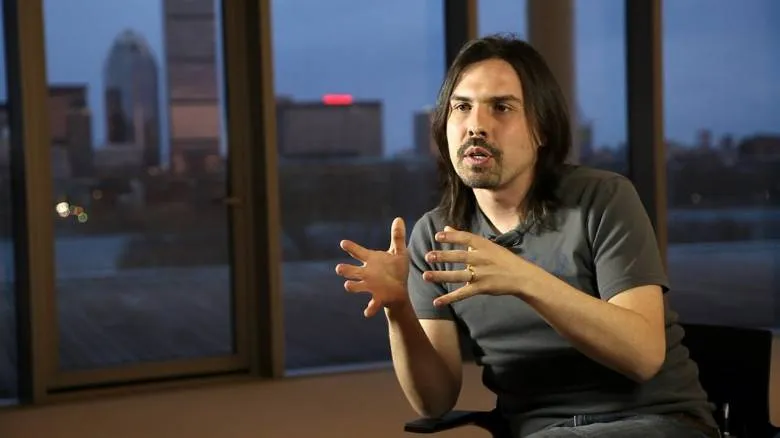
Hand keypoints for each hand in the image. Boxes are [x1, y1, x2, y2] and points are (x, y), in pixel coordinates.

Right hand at [335, 217, 409, 317]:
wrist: (399, 291)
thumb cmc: (396, 270)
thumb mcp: (399, 253)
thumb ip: (397, 237)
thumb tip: (398, 218)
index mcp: (371, 260)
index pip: (359, 252)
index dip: (351, 247)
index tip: (343, 243)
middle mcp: (367, 273)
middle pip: (352, 270)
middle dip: (345, 269)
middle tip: (339, 268)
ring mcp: (370, 286)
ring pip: (357, 286)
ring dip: (352, 286)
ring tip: (347, 285)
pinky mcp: (378, 298)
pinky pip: (372, 305)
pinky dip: (369, 309)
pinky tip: (367, 313)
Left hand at [423, 226, 540, 306]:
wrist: (521, 276)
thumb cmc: (501, 258)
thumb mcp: (486, 245)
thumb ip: (464, 237)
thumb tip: (446, 227)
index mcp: (484, 245)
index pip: (466, 238)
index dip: (452, 237)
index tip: (437, 236)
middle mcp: (482, 258)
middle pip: (460, 257)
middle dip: (444, 256)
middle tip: (428, 256)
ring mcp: (482, 274)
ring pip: (458, 275)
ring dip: (441, 276)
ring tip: (425, 276)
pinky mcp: (482, 288)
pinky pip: (463, 294)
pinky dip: (449, 298)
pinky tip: (437, 302)